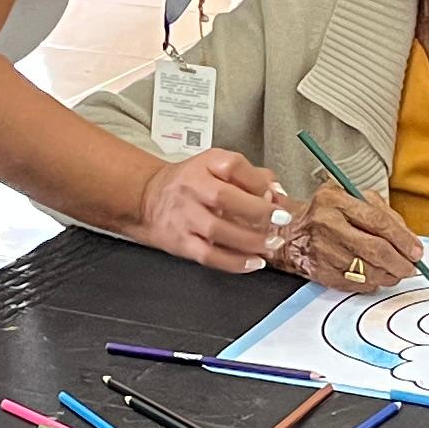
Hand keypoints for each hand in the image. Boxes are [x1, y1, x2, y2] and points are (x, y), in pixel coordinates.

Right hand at [137, 147, 290, 272]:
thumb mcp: (217, 166)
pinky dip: (235, 262)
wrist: (147, 198)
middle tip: (281, 220)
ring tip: (272, 244)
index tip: (273, 195)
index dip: (257, 181)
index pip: (233, 165)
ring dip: (251, 241)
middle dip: (259, 212)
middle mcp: (192, 188)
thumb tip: (278, 195)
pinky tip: (254, 262)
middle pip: (226, 198)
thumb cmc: (189, 182)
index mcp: (204, 164)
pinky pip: (210, 256)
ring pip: (219, 231)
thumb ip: (251, 176)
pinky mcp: (181, 242)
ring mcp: (185, 217)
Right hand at [271, 182, 423, 293]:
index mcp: (336, 200)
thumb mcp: (352, 199)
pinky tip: (375, 277)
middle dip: (399, 263)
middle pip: (374, 249)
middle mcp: (326, 223)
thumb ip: (383, 213)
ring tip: (395, 273)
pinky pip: (354, 284)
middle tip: (410, 268)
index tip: (416, 252)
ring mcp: (320, 249)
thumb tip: (410, 241)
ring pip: (366, 270)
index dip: (402, 240)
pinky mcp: (318, 271)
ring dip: (388, 276)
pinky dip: (371, 284)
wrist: (290, 232)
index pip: (378, 222)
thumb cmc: (328, 214)